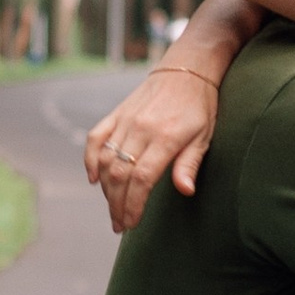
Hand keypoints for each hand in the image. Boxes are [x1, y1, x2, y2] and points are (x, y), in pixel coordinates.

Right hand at [86, 63, 221, 231]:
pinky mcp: (117, 113)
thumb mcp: (204, 136)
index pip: (141, 179)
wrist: (186, 70)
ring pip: (106, 160)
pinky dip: (90, 159)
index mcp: (165, 137)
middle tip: (119, 224)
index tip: (130, 223)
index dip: (133, 205)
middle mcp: (141, 129)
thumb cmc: (200, 107)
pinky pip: (96, 138)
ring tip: (112, 208)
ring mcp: (126, 120)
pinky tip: (94, 179)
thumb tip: (185, 190)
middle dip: (117, 204)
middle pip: (120, 174)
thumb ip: (190, 164)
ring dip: (106, 189)